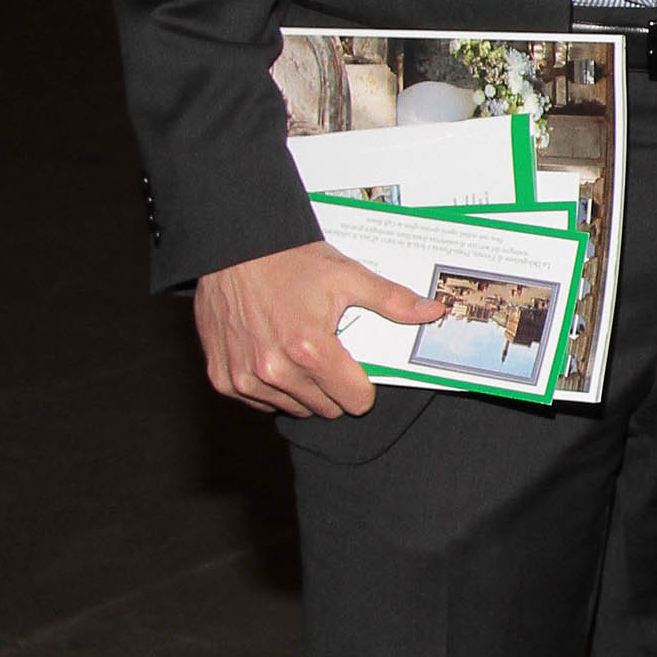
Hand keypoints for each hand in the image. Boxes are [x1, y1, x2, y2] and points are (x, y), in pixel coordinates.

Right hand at [194, 240, 444, 418]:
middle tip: (327, 352)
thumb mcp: (346, 275)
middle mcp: (275, 371)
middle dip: (333, 386)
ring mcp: (245, 378)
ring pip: (293, 408)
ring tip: (298, 350)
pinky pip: (259, 402)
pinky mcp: (223, 379)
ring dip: (302, 389)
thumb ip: (392, 300)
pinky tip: (272, 354)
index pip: (355, 402)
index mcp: (310, 350)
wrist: (233, 248)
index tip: (357, 365)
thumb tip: (434, 311)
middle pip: (326, 409)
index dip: (363, 385)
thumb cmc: (289, 260)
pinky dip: (269, 387)